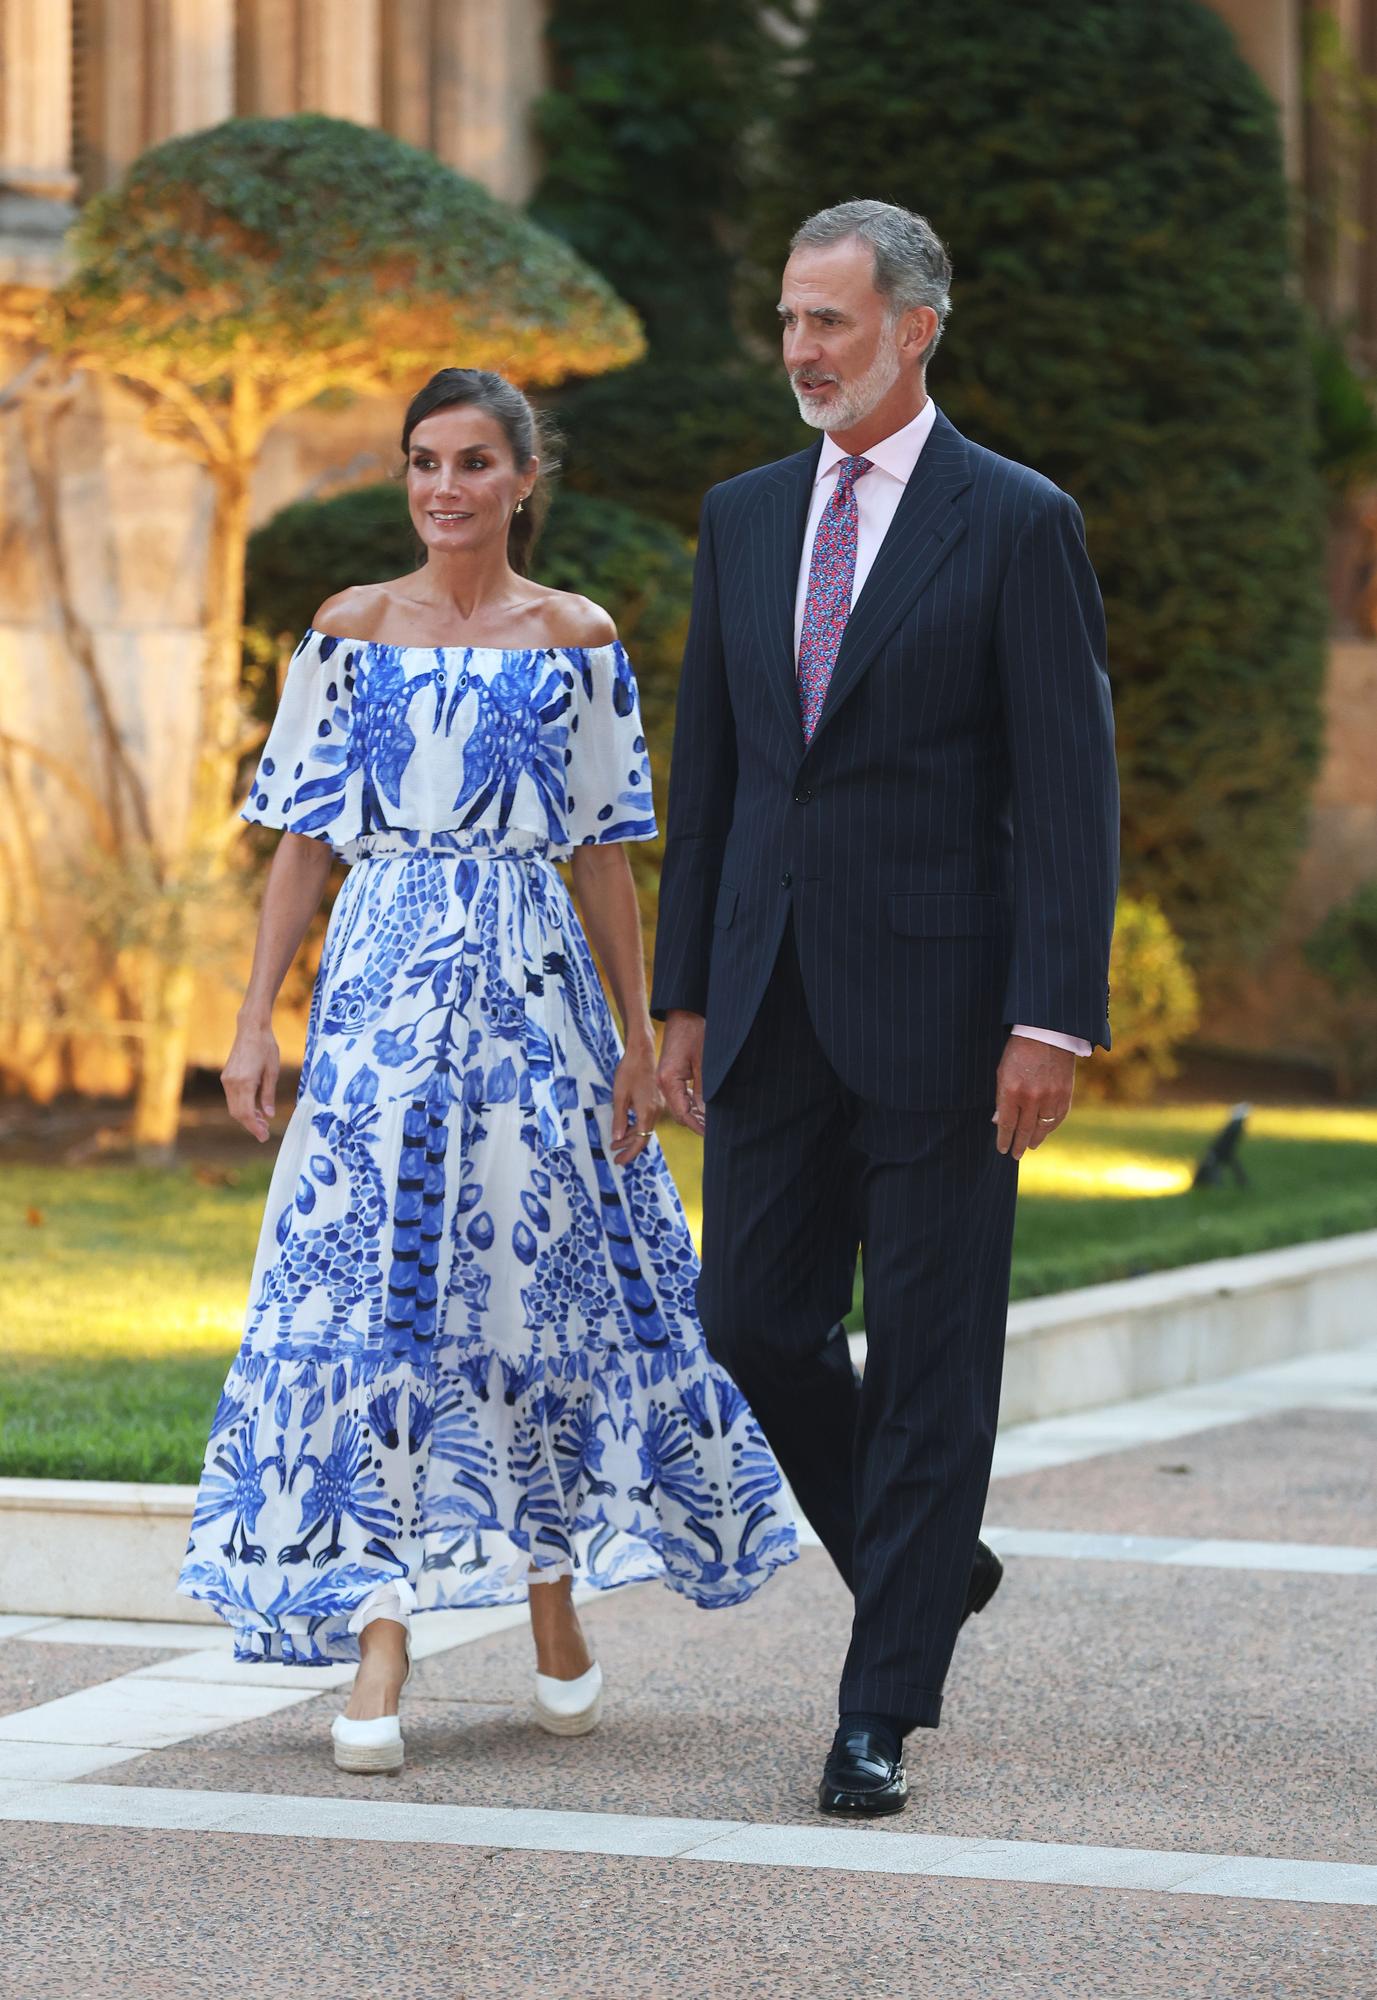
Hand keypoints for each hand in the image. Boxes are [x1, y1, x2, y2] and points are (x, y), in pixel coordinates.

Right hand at [221, 1016, 279, 1142]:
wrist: (251, 1028)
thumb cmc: (266, 1047)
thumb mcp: (272, 1072)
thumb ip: (268, 1095)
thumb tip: (268, 1115)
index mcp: (244, 1082)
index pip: (246, 1113)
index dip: (254, 1127)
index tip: (263, 1137)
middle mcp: (231, 1082)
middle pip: (237, 1113)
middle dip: (250, 1125)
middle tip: (264, 1133)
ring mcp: (226, 1079)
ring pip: (233, 1106)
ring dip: (246, 1117)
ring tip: (262, 1122)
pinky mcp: (226, 1076)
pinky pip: (233, 1097)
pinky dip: (242, 1106)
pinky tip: (255, 1109)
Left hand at [611, 1039, 663, 1165]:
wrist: (641, 1053)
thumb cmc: (629, 1072)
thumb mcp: (619, 1096)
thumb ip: (619, 1119)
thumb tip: (617, 1137)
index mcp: (647, 1113)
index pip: (640, 1141)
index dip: (629, 1153)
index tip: (619, 1161)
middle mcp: (656, 1112)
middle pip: (644, 1137)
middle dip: (628, 1147)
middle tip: (615, 1154)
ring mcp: (657, 1106)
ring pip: (645, 1128)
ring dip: (631, 1136)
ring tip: (616, 1142)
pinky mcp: (655, 1101)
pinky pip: (647, 1119)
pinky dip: (636, 1126)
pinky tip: (625, 1127)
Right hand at [657, 1010, 706, 1135]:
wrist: (684, 1013)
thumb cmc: (695, 1033)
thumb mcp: (704, 1064)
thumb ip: (704, 1090)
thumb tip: (707, 1114)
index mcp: (668, 1080)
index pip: (682, 1113)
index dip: (696, 1126)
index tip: (710, 1135)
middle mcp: (663, 1082)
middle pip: (679, 1112)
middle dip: (696, 1123)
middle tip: (715, 1131)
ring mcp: (665, 1078)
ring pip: (680, 1104)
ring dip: (695, 1114)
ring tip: (712, 1123)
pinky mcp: (670, 1074)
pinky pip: (680, 1094)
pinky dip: (691, 1103)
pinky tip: (704, 1108)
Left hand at [993, 1035, 1074, 1158]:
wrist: (1047, 1034)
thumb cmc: (1019, 1051)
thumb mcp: (1002, 1072)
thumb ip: (1001, 1098)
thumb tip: (998, 1121)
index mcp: (1011, 1091)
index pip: (1006, 1124)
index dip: (1004, 1139)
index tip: (1002, 1149)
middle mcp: (1031, 1097)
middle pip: (1024, 1130)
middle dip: (1018, 1145)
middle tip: (1015, 1155)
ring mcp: (1050, 1097)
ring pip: (1042, 1128)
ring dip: (1035, 1140)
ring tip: (1029, 1147)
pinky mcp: (1065, 1094)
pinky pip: (1057, 1119)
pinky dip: (1050, 1128)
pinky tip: (1044, 1132)